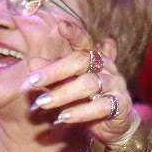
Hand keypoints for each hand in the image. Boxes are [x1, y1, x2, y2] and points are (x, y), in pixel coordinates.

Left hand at [21, 22, 134, 146]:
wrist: (114, 126)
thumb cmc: (87, 101)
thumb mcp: (67, 86)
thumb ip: (52, 75)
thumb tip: (31, 62)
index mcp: (94, 58)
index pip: (84, 42)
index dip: (75, 33)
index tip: (61, 25)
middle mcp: (107, 68)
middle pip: (81, 61)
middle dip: (54, 70)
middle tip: (32, 81)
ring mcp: (115, 85)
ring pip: (89, 84)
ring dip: (62, 94)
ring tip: (42, 103)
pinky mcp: (120, 105)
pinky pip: (100, 107)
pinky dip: (79, 112)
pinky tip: (62, 118)